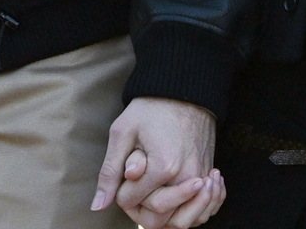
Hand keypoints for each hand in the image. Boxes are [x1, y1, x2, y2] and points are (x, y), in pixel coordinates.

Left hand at [92, 97, 221, 227]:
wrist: (185, 89)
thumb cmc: (151, 108)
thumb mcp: (123, 132)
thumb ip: (110, 171)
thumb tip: (97, 205)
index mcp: (163, 168)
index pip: (131, 201)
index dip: (120, 192)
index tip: (122, 174)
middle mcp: (185, 177)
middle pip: (157, 219)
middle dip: (140, 208)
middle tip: (136, 186)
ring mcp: (200, 177)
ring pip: (182, 221)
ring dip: (165, 217)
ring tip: (154, 195)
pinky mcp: (207, 173)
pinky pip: (203, 210)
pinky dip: (191, 212)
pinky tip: (177, 199)